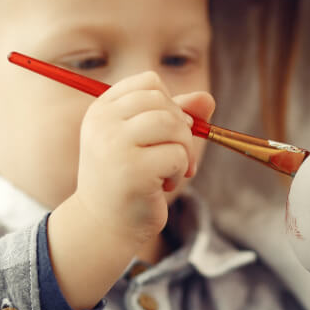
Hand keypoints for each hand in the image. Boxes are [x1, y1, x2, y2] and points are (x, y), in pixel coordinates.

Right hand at [72, 70, 205, 249]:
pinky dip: (180, 170)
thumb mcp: (147, 141)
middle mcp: (103, 123)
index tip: (166, 131)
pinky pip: (177, 155)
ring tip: (172, 170)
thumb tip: (207, 98)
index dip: (169, 104)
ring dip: (184, 149)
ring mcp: (114, 145)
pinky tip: (163, 186)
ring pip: (172, 124)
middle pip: (162, 101)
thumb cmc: (128, 179)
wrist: (105, 226)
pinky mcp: (132, 170)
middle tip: (176, 155)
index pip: (149, 82)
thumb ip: (176, 115)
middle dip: (181, 128)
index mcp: (102, 110)